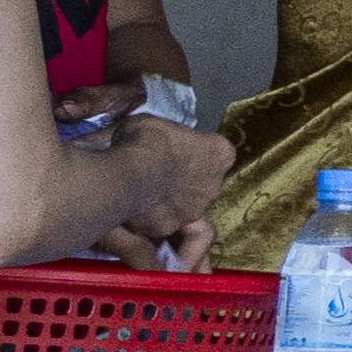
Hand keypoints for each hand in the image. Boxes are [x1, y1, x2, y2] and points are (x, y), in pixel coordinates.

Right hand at [100, 114, 232, 262]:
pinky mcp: (171, 226)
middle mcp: (215, 184)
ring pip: (184, 206)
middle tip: (158, 175)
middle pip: (203, 183)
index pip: (217, 153)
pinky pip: (161, 221)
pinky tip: (130, 208)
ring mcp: (195, 209)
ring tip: (142, 193)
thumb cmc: (146, 138)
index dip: (196, 152)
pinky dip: (149, 217)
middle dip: (184, 182)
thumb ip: (165, 138)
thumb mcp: (156, 124)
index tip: (176, 152)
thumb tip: (151, 140)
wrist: (132, 171)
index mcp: (221, 153)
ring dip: (168, 202)